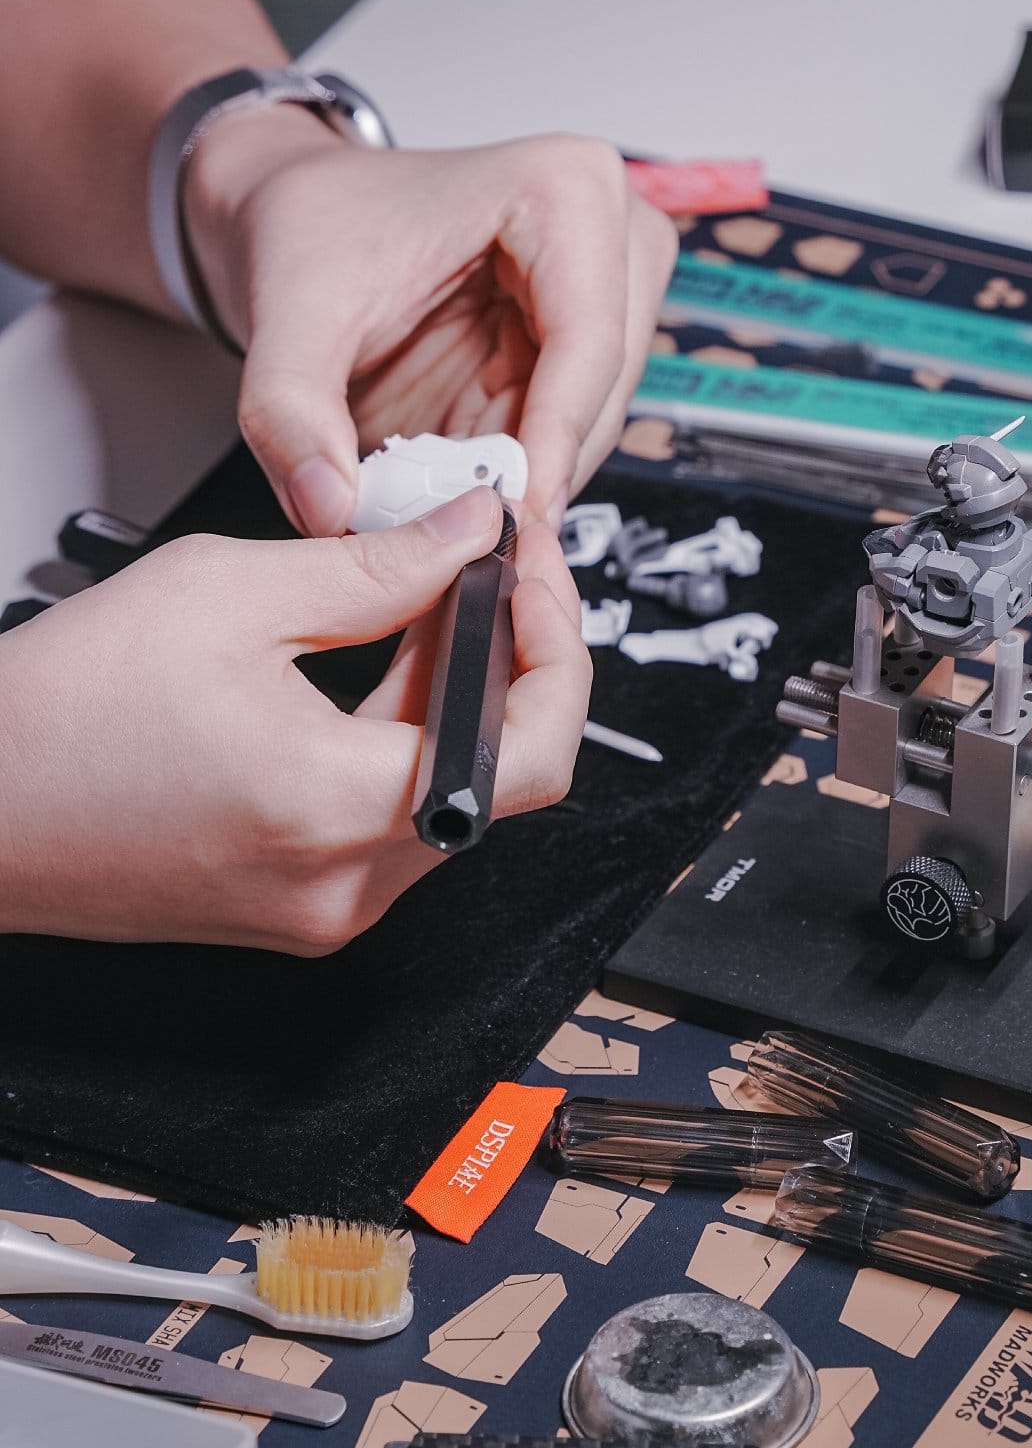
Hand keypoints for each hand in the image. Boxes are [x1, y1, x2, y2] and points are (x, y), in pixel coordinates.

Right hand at [0, 489, 589, 952]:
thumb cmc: (58, 718)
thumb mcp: (229, 593)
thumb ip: (377, 565)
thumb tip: (469, 536)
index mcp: (336, 809)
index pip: (533, 753)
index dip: (557, 650)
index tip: (533, 573)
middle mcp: (344, 887)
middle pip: (498, 771)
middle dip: (507, 656)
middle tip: (487, 565)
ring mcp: (321, 910)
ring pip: (450, 794)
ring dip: (456, 693)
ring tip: (423, 597)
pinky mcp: (295, 907)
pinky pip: (392, 821)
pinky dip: (404, 737)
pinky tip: (376, 662)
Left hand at [183, 113, 677, 534]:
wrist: (299, 218)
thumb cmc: (314, 226)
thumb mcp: (285, 315)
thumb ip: (290, 415)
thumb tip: (328, 508)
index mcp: (563, 188)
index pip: (588, 344)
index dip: (551, 443)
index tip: (505, 517)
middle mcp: (608, 232)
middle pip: (603, 393)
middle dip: (537, 473)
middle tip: (470, 542)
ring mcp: (607, 289)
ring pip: (594, 425)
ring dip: (527, 481)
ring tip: (452, 525)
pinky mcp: (585, 341)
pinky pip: (568, 432)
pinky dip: (516, 474)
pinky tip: (460, 497)